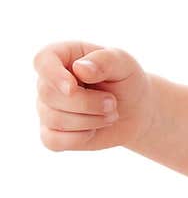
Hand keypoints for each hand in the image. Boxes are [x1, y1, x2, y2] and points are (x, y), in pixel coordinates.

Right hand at [33, 42, 154, 151]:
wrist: (135, 111)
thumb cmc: (126, 81)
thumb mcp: (124, 64)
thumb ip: (105, 60)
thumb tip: (79, 68)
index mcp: (63, 56)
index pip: (42, 60)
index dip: (53, 75)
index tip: (73, 87)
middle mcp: (49, 81)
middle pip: (49, 94)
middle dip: (86, 103)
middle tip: (112, 102)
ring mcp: (47, 108)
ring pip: (54, 119)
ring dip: (89, 120)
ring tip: (110, 114)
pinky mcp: (51, 133)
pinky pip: (53, 141)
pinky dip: (78, 139)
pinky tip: (93, 130)